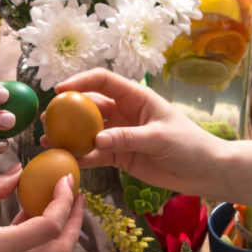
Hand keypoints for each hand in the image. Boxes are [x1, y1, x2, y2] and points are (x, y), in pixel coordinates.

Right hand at [52, 68, 224, 193]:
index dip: (81, 82)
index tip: (59, 90)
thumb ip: (128, 138)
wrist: (203, 170)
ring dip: (69, 136)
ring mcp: (121, 135)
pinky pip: (96, 154)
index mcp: (136, 97)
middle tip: (47, 119)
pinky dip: (81, 157)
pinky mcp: (120, 156)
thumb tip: (97, 140)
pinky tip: (65, 160)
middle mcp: (125, 112)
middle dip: (67, 111)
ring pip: (89, 132)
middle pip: (90, 106)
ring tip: (48, 141)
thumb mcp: (159, 138)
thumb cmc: (189, 144)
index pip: (103, 81)